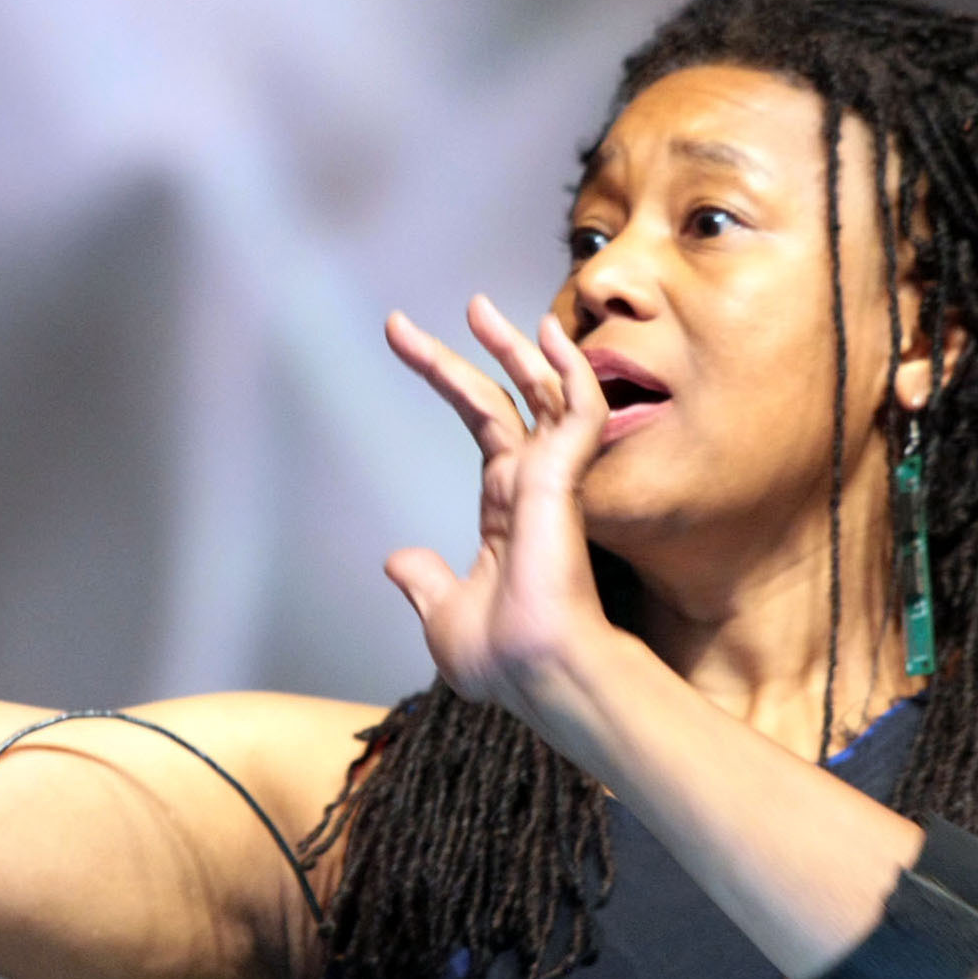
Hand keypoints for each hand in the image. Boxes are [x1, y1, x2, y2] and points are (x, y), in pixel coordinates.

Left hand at [383, 295, 614, 721]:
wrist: (532, 672)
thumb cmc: (501, 659)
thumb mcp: (444, 613)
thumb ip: (427, 581)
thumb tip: (398, 561)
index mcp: (506, 510)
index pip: (483, 425)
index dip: (448, 377)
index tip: (403, 338)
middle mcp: (530, 487)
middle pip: (509, 399)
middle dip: (479, 351)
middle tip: (457, 307)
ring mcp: (550, 480)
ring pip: (544, 393)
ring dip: (519, 348)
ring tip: (481, 307)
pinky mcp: (565, 479)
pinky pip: (578, 409)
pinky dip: (570, 370)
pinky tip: (551, 335)